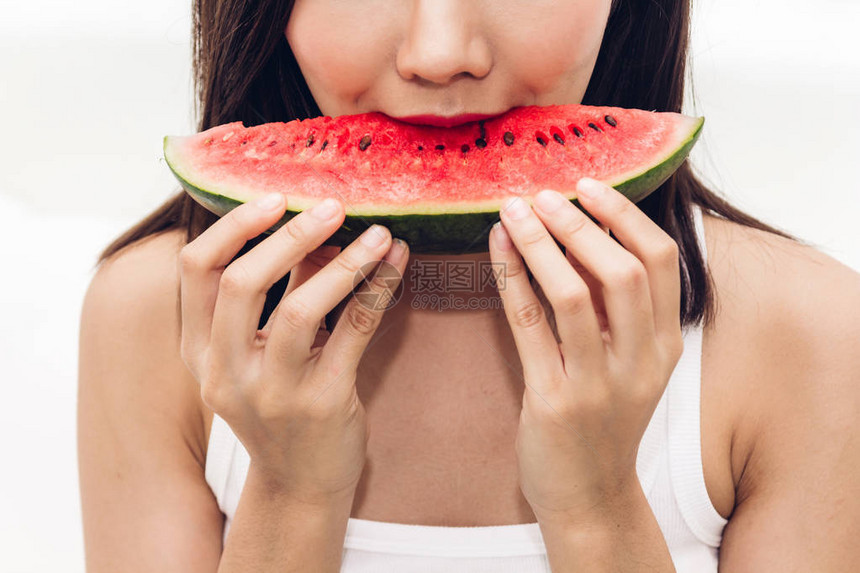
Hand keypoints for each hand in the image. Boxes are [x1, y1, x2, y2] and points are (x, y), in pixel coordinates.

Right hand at [178, 193, 408, 503]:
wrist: (299, 484)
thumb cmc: (281, 407)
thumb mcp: (263, 352)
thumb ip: (280, 293)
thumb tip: (317, 228)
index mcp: (200, 352)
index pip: (195, 271)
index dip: (233, 227)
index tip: (275, 198)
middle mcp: (225, 373)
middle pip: (241, 283)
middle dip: (290, 236)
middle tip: (333, 207)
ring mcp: (272, 393)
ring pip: (301, 309)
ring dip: (345, 263)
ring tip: (379, 234)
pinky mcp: (322, 404)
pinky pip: (355, 332)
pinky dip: (378, 290)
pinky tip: (397, 263)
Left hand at [489, 178, 684, 524]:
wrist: (590, 494)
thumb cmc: (604, 419)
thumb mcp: (627, 363)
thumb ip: (613, 307)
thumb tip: (581, 232)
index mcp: (664, 345)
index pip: (661, 260)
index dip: (625, 215)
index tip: (589, 186)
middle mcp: (641, 362)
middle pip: (622, 271)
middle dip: (580, 223)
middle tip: (543, 195)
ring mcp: (599, 385)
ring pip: (572, 295)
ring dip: (541, 244)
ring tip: (514, 211)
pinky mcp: (555, 402)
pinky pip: (529, 328)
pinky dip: (512, 279)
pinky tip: (496, 248)